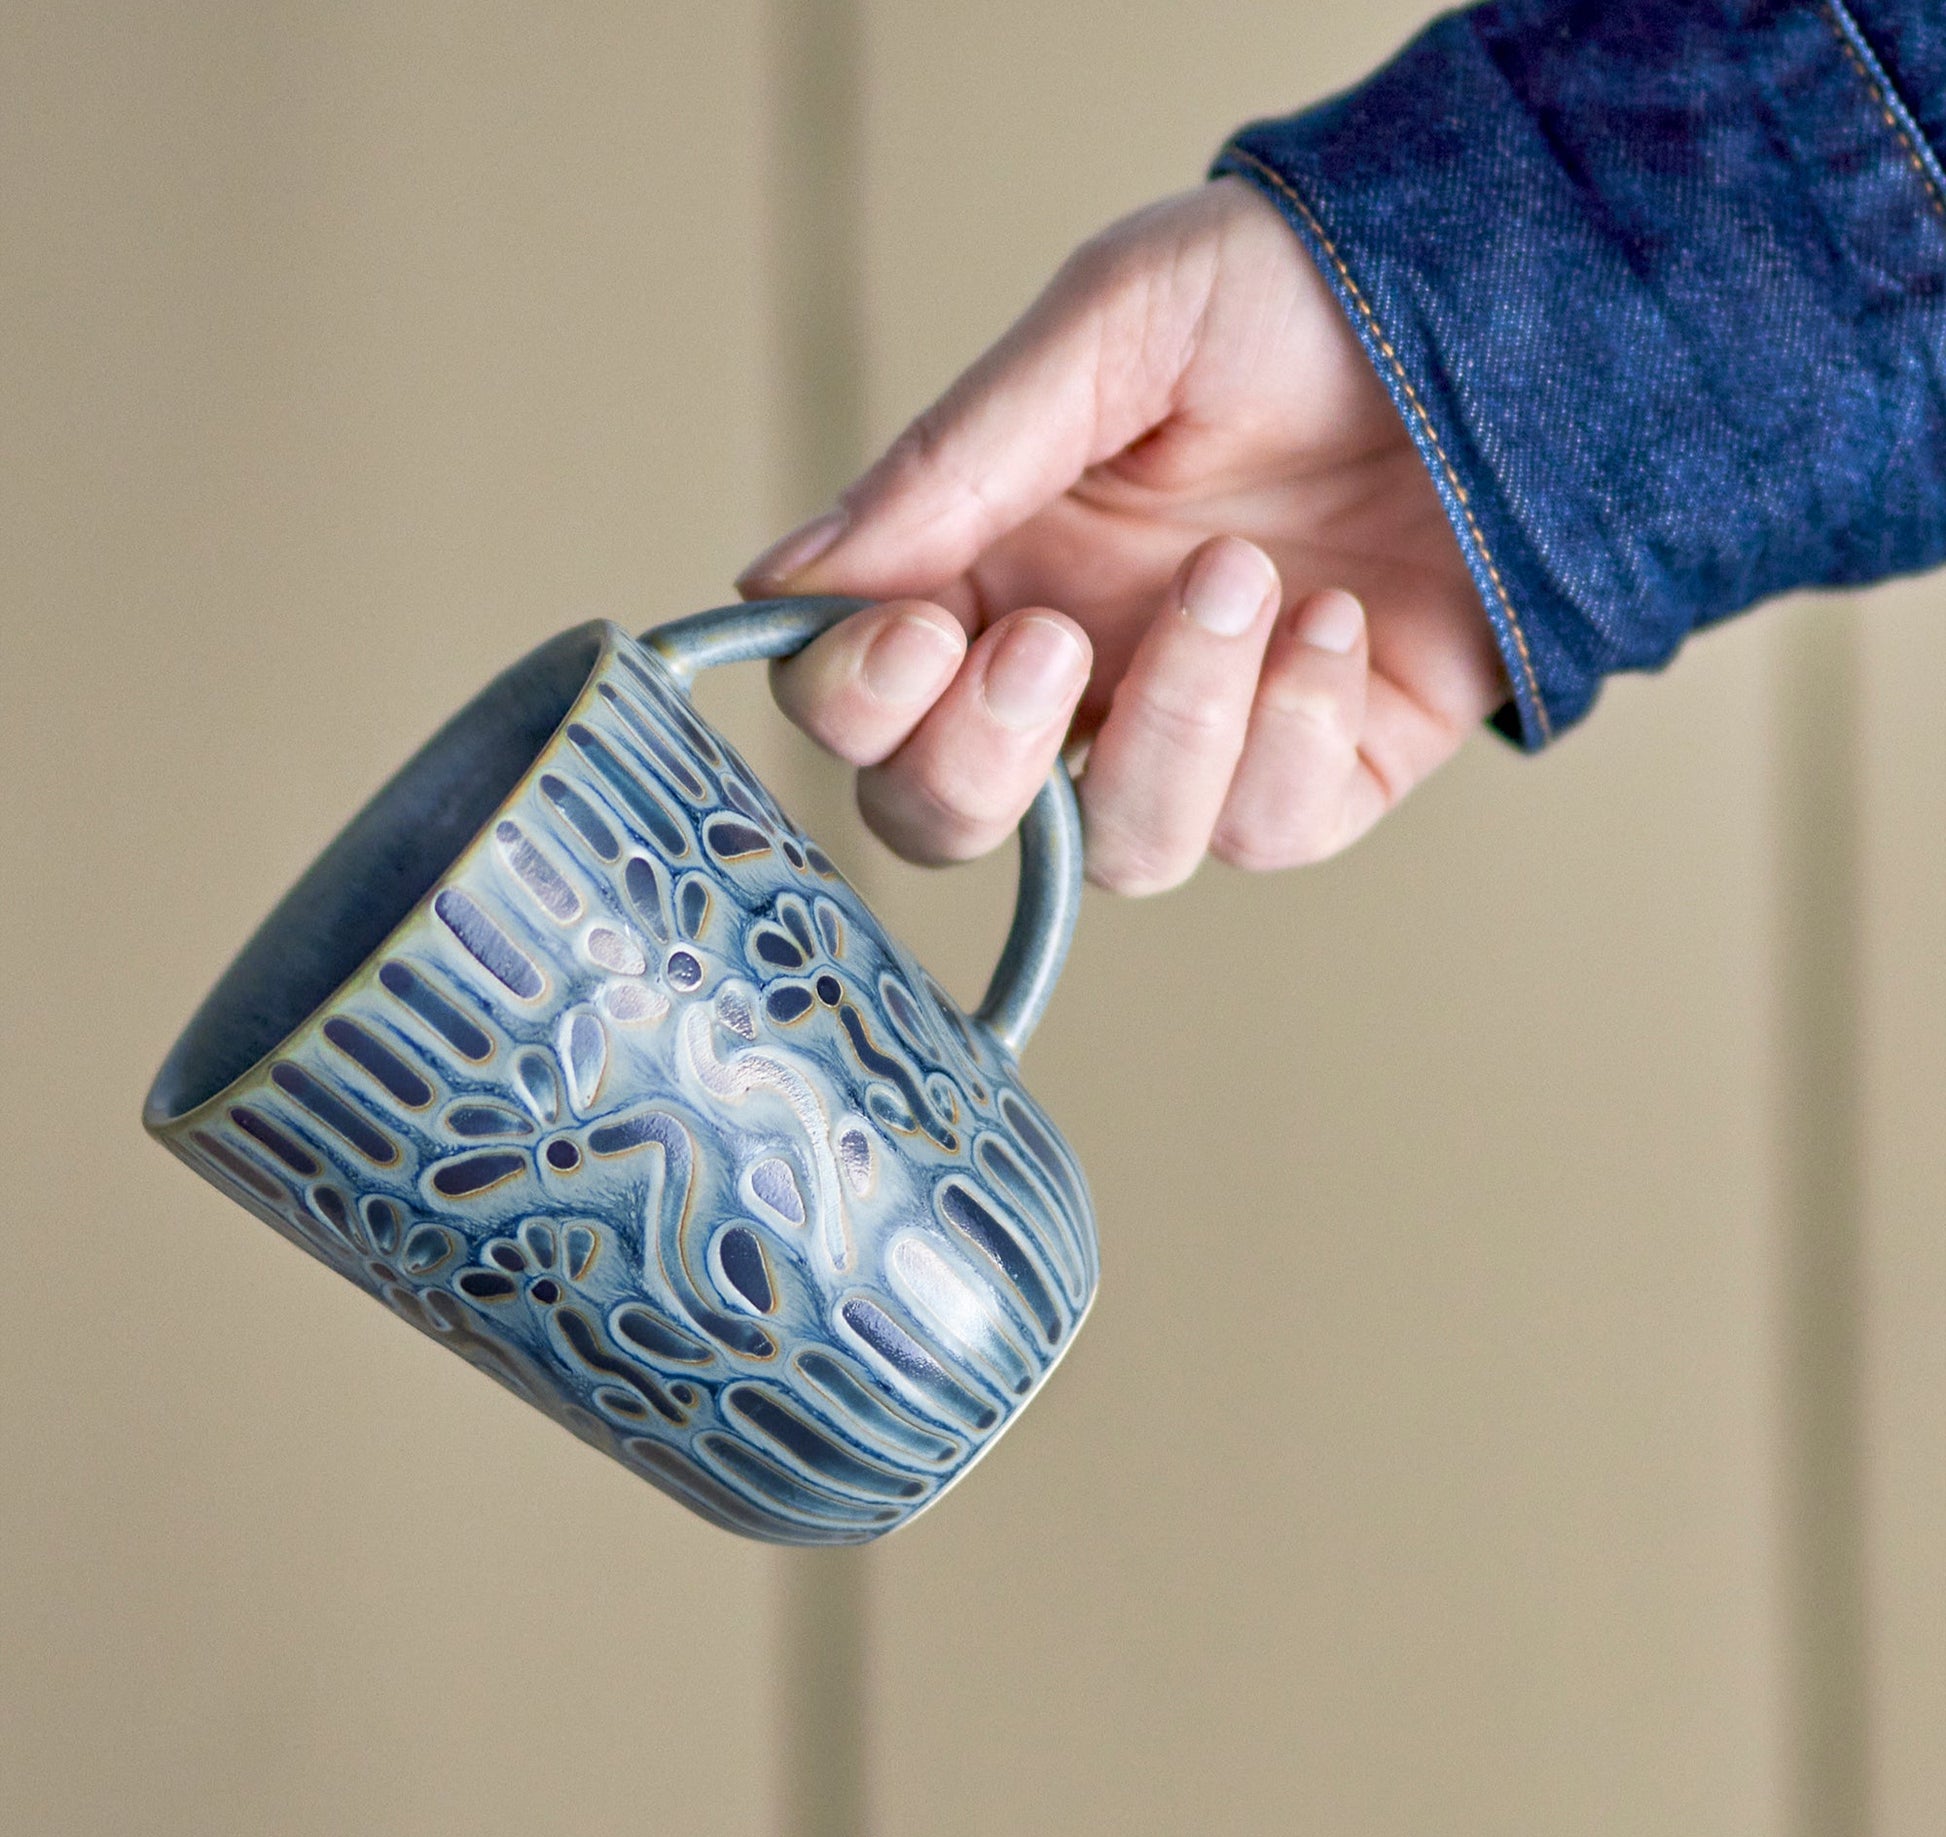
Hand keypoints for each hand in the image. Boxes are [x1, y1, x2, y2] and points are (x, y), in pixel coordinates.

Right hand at [736, 177, 1506, 894]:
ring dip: (1174, 725)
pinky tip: (1337, 620)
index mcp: (991, 569)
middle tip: (1055, 644)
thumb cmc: (1299, 296)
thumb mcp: (1113, 329)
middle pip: (951, 822)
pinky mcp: (1316, 776)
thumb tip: (783, 580)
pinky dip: (1294, 730)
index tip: (920, 633)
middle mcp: (1075, 675)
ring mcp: (1194, 736)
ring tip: (1244, 575)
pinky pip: (1266, 832)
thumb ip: (949, 463)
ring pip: (1119, 849)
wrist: (1509, 309)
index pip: (858, 705)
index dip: (859, 705)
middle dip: (980, 766)